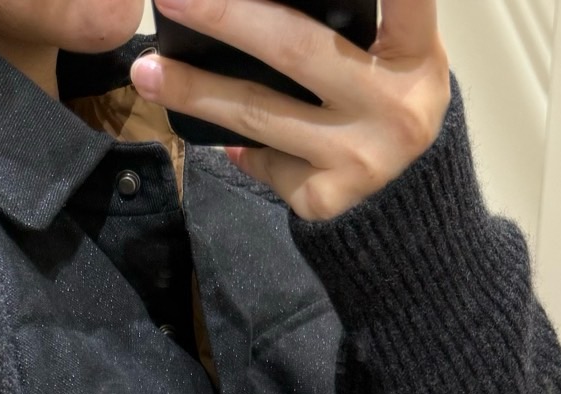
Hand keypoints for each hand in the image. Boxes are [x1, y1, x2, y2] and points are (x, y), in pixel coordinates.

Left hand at [128, 0, 450, 221]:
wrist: (408, 206)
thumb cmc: (392, 102)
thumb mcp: (400, 55)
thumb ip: (360, 20)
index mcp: (414, 55)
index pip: (406, 1)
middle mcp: (393, 106)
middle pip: (295, 50)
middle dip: (226, 19)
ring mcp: (357, 158)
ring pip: (258, 114)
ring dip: (195, 90)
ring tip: (146, 69)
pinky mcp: (325, 198)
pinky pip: (263, 161)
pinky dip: (236, 144)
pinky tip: (210, 131)